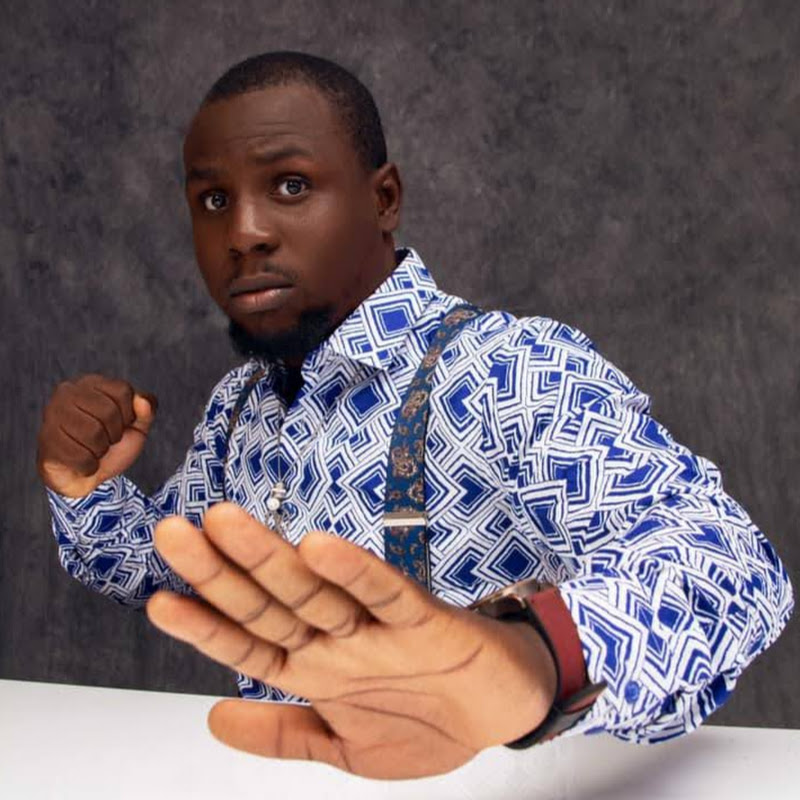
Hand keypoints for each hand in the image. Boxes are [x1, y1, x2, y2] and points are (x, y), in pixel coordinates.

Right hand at [36, 373, 157, 496]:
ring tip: (93, 449)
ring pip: (93, 434)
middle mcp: (67, 392)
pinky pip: (79, 456)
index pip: (123, 391)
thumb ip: (147, 411)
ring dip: (100, 450)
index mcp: (91, 383)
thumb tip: (141, 401)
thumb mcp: (137, 426)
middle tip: (105, 440)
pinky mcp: (45, 439)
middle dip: (115, 434)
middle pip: (108, 412)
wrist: (87, 475)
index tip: (120, 424)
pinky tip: (81, 461)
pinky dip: (89, 465)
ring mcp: (53, 414)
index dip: (129, 415)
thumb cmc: (112, 445)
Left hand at [146, 503, 556, 778]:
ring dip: (269, 558)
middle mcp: (339, 643)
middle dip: (220, 572)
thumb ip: (284, 734)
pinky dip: (355, 572)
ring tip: (223, 524)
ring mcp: (378, 628)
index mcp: (317, 672)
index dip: (204, 626)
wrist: (503, 713)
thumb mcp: (348, 749)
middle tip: (173, 534)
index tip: (159, 600)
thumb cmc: (428, 722)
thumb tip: (212, 720)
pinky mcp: (425, 619)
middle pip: (270, 603)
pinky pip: (387, 592)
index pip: (249, 644)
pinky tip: (318, 548)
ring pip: (315, 589)